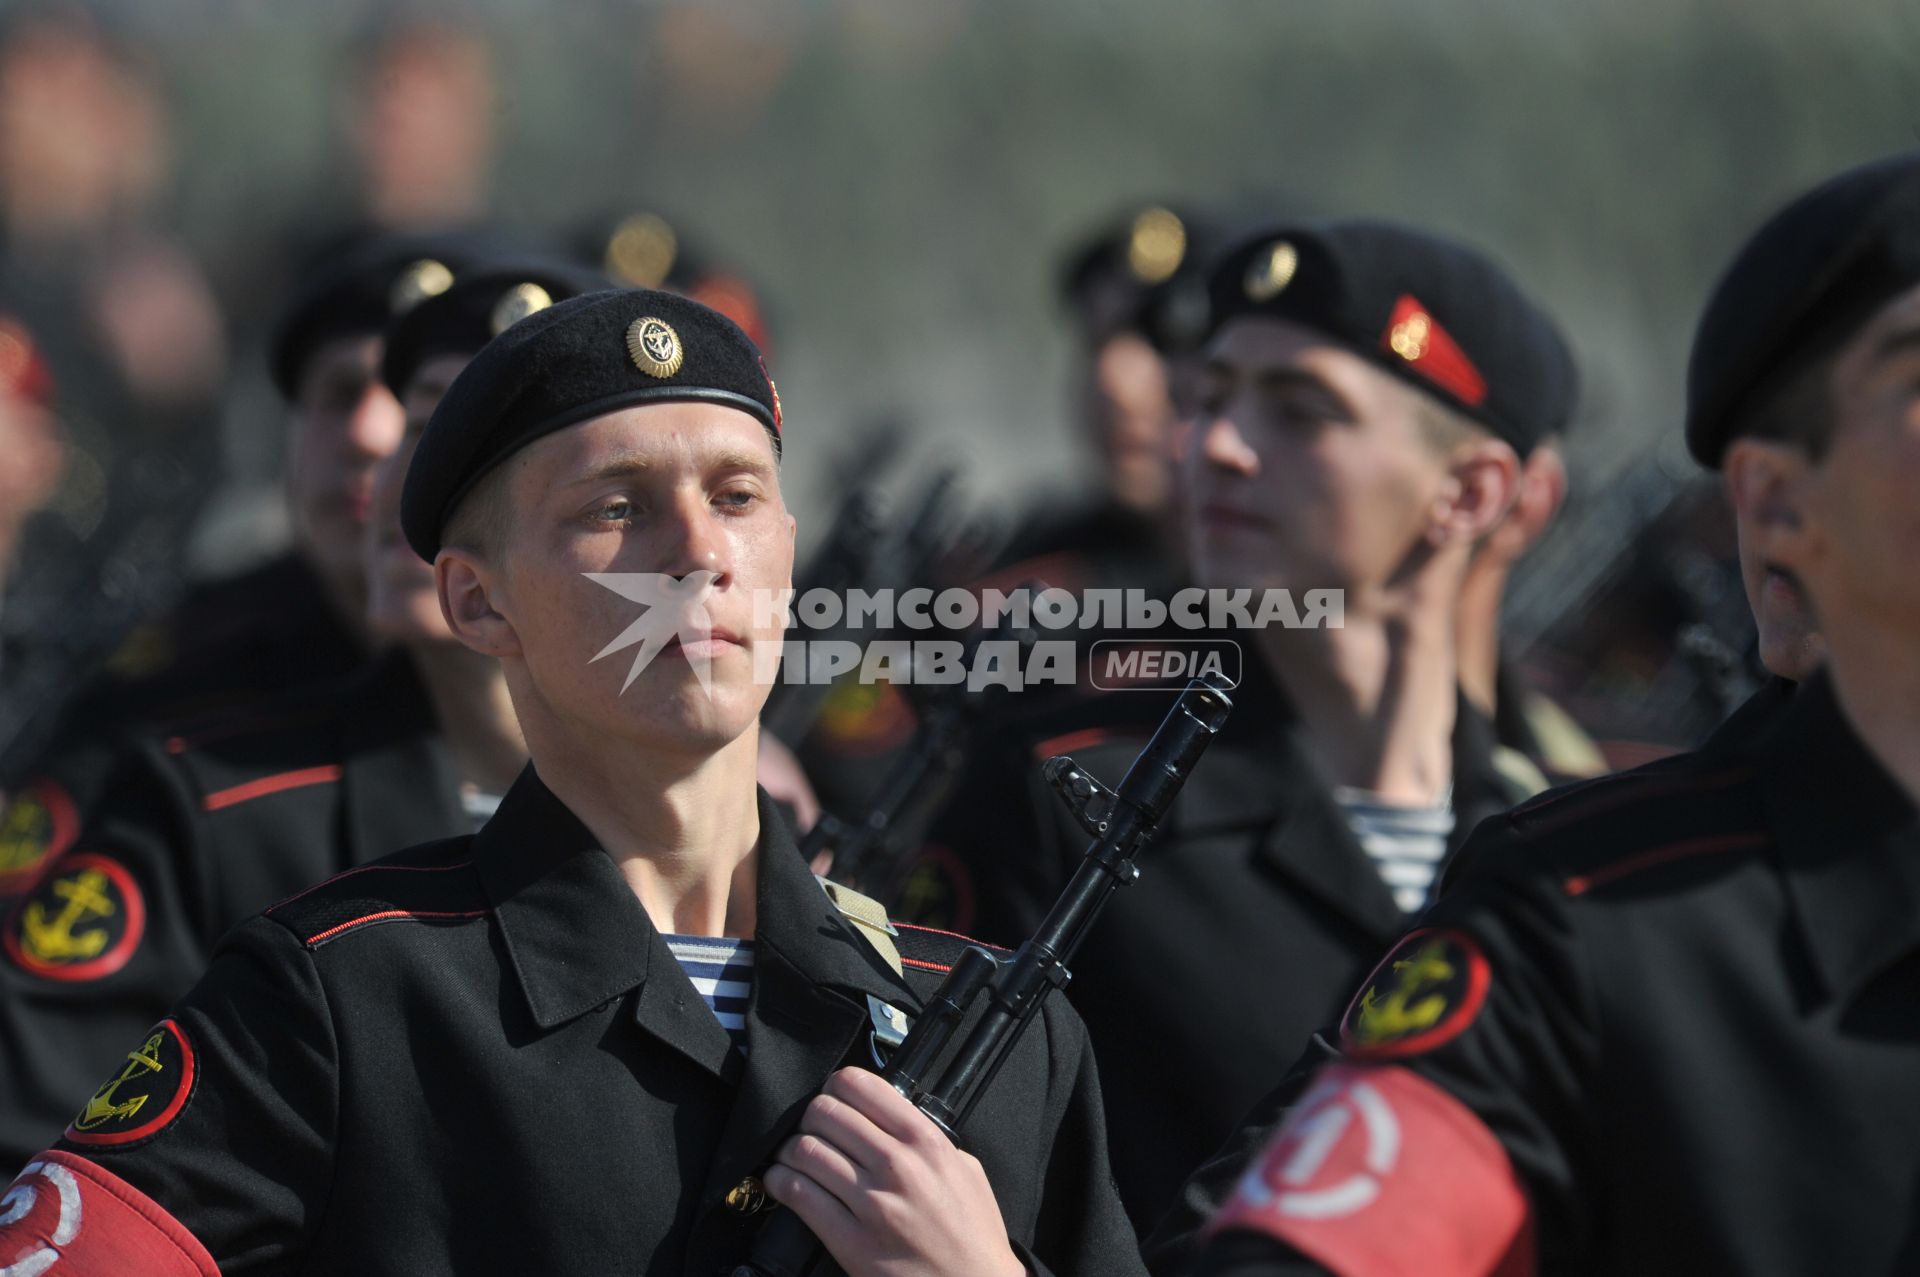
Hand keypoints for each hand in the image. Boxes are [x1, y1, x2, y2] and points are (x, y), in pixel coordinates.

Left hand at [764, 1067, 1025, 1276]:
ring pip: (805, 1149)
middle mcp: (897, 1166)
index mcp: (926, 1143)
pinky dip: (780, 1182)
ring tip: (792, 1157)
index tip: (833, 1096)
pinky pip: (798, 1194)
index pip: (861, 1086)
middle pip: (825, 1113)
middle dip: (811, 1117)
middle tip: (811, 1129)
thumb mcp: (966, 1170)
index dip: (837, 1086)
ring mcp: (872, 1204)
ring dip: (790, 1150)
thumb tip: (891, 1117)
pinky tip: (782, 1182)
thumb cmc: (972, 1236)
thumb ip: (928, 1139)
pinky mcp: (850, 1241)